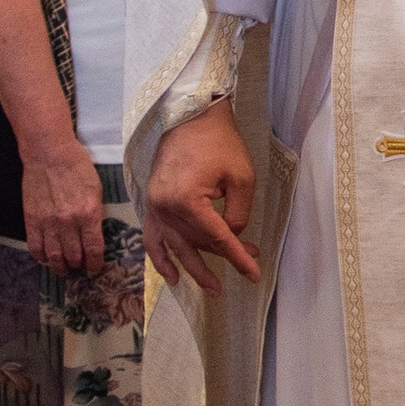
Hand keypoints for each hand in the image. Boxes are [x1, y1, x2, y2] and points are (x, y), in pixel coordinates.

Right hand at [21, 143, 105, 275]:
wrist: (50, 154)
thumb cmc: (77, 167)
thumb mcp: (96, 190)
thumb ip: (95, 214)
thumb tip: (94, 233)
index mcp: (89, 214)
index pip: (94, 249)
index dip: (95, 264)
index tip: (95, 269)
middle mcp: (68, 223)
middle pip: (74, 256)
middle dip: (79, 266)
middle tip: (80, 270)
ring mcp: (48, 223)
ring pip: (54, 256)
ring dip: (60, 266)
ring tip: (64, 269)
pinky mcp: (31, 220)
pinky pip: (35, 247)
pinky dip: (41, 257)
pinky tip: (46, 259)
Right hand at [144, 100, 259, 292]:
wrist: (190, 117)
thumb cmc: (220, 143)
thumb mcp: (242, 178)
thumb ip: (238, 214)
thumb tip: (231, 236)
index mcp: (186, 201)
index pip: (217, 238)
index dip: (238, 258)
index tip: (253, 274)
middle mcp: (164, 208)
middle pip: (197, 244)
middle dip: (224, 257)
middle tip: (248, 266)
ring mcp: (153, 208)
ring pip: (176, 247)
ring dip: (194, 268)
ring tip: (212, 289)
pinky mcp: (150, 204)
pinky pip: (152, 239)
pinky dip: (161, 259)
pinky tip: (172, 277)